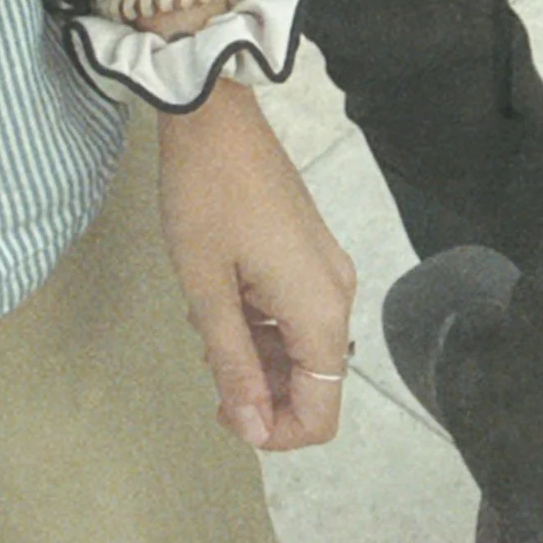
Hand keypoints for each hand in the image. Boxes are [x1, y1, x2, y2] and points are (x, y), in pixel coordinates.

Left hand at [155, 85, 355, 450]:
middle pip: (313, 380)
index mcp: (321, 312)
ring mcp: (325, 268)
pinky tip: (219, 296)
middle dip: (261, 389)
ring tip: (206, 323)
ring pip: (301, 344)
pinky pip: (294, 308)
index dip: (274, 432)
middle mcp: (337, 294)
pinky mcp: (309, 247)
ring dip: (257, 352)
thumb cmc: (205, 195)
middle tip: (206, 363)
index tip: (225, 412)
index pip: (321, 413)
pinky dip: (261, 320)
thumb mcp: (207, 286)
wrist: (213, 110)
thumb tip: (252, 429)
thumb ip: (233, 363)